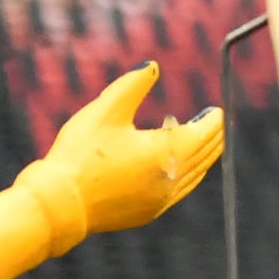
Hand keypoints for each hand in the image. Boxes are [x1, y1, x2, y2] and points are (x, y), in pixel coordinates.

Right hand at [33, 62, 224, 232]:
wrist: (61, 204)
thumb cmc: (81, 154)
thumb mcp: (106, 109)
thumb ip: (133, 84)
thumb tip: (153, 65)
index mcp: (166, 153)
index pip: (201, 135)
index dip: (212, 122)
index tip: (218, 111)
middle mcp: (171, 180)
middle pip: (203, 156)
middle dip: (211, 138)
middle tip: (216, 125)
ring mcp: (161, 201)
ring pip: (193, 176)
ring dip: (199, 157)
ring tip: (195, 141)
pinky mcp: (148, 213)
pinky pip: (178, 191)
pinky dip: (184, 175)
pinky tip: (172, 166)